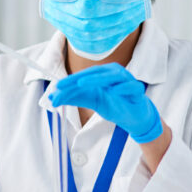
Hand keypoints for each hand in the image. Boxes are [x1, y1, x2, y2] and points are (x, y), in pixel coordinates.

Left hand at [48, 63, 162, 142]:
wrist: (134, 117)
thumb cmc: (114, 105)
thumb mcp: (92, 101)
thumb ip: (74, 98)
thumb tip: (53, 98)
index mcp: (103, 74)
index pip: (85, 75)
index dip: (70, 81)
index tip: (56, 88)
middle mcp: (115, 73)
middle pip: (96, 73)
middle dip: (78, 80)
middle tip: (63, 86)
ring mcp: (127, 81)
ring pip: (113, 76)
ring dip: (97, 78)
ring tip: (82, 83)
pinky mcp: (137, 91)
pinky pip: (131, 87)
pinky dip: (123, 87)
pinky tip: (114, 90)